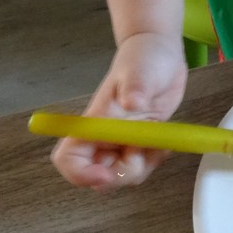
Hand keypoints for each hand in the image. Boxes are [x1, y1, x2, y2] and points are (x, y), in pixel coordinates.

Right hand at [52, 32, 187, 188]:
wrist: (162, 56)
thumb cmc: (144, 58)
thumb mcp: (141, 71)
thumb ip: (135, 87)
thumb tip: (131, 102)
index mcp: (95, 122)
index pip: (69, 159)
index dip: (81, 174)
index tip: (107, 174)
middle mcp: (105, 136)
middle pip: (100, 176)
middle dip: (123, 175)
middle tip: (144, 152)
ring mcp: (123, 141)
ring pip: (123, 174)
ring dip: (143, 168)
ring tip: (158, 143)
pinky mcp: (141, 142)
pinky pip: (142, 166)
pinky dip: (154, 162)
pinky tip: (163, 142)